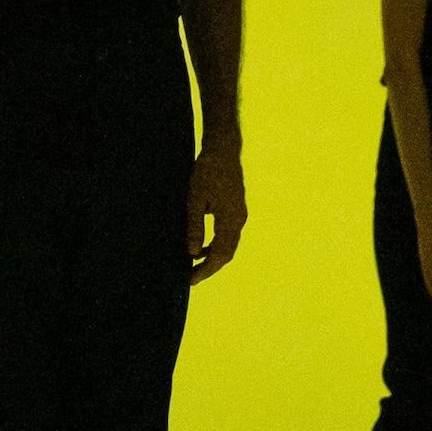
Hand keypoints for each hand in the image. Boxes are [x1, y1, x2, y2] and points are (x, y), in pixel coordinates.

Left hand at [188, 144, 248, 281]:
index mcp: (230, 220)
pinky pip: (228, 234)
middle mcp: (239, 220)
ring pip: (229, 245)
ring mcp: (240, 215)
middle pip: (227, 253)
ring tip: (194, 264)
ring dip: (213, 257)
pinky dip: (216, 244)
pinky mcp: (237, 209)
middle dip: (210, 268)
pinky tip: (202, 246)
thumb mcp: (195, 200)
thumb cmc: (207, 172)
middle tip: (191, 277)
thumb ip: (195, 227)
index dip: (206, 270)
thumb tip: (193, 253)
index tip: (191, 280)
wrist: (223, 150)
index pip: (220, 255)